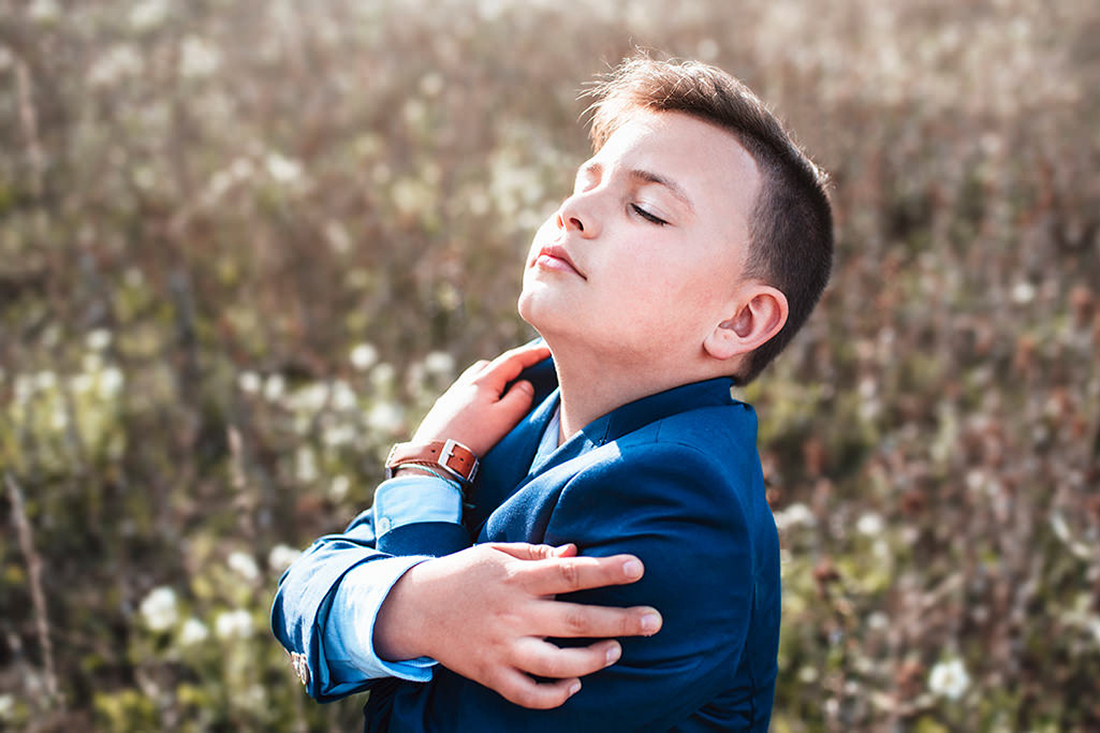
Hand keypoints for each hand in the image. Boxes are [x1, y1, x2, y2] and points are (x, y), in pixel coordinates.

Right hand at [374, 542, 661, 708]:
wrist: (414, 608)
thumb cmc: (465, 574)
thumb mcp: (497, 552)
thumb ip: (538, 554)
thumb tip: (579, 554)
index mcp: (516, 578)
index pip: (570, 573)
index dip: (606, 570)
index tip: (639, 566)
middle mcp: (512, 614)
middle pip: (575, 621)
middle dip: (619, 621)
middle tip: (654, 621)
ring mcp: (502, 648)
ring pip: (557, 663)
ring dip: (593, 660)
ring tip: (616, 651)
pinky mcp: (491, 675)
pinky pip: (529, 693)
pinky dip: (555, 694)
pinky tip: (574, 683)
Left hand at [409, 342, 550, 456]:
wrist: (434, 456)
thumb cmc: (473, 438)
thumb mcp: (505, 418)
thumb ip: (521, 398)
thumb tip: (525, 384)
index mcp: (483, 381)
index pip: (512, 360)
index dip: (532, 354)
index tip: (548, 350)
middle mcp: (465, 383)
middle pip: (491, 366)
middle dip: (510, 366)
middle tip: (525, 372)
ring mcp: (451, 396)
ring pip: (476, 379)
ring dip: (493, 380)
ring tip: (504, 392)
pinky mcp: (443, 410)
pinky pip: (466, 393)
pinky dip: (479, 394)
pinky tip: (481, 409)